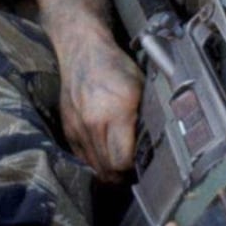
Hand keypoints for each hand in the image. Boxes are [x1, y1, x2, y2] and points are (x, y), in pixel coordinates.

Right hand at [56, 30, 141, 182]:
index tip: (145, 164)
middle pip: (108, 169)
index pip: (123, 160)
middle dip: (123, 175)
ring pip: (94, 167)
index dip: (135, 168)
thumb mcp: (141, 87)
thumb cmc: (114, 65)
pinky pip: (82, 158)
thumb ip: (147, 116)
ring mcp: (78, 127)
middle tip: (135, 170)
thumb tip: (158, 143)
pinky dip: (94, 162)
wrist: (82, 51)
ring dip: (109, 171)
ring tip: (122, 166)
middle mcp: (94, 122)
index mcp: (117, 110)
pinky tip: (106, 155)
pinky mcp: (68, 129)